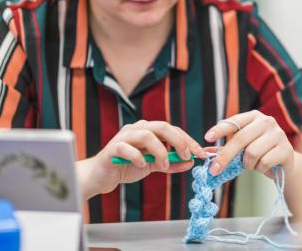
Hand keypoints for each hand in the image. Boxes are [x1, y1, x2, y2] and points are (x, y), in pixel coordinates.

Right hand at [77, 120, 205, 199]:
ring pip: (146, 135)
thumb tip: (190, 162)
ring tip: (164, 165)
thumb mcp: (153, 165)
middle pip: (162, 126)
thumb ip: (171, 163)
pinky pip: (126, 148)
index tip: (200, 153)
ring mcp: (124, 137)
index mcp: (148, 130)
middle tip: (186, 155)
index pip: (172, 129)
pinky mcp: (112, 149)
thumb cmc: (127, 167)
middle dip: (178, 141)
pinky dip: (137, 156)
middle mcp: (137, 129)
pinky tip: (142, 165)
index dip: (188, 140)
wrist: (101, 176)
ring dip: (160, 150)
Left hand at [204, 110, 293, 176]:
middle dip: (225, 156)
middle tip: (215, 170)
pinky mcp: (286, 149)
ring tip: (252, 165)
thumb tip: (206, 151)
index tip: (207, 138)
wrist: (285, 163)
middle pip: (240, 139)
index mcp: (254, 116)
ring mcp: (278, 134)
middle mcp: (267, 121)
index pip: (234, 121)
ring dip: (247, 164)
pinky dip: (259, 169)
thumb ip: (226, 147)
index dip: (220, 129)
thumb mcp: (243, 147)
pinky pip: (264, 162)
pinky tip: (263, 167)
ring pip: (252, 152)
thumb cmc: (260, 152)